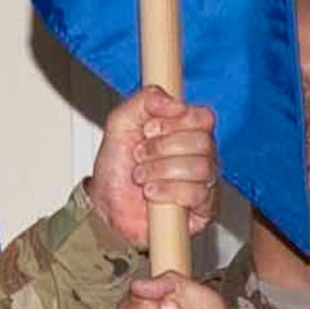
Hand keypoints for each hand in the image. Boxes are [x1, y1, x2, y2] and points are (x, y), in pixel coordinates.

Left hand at [87, 88, 217, 247]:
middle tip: (140, 156)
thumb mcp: (121, 123)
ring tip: (142, 177)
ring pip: (201, 167)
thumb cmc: (116, 168)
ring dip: (161, 170)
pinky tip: (152, 193)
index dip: (175, 122)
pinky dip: (168, 191)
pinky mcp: (203, 208)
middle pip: (203, 142)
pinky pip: (198, 193)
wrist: (106, 205)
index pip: (203, 117)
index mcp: (186, 130)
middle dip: (161, 149)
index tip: (149, 130)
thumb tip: (174, 102)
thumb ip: (144, 100)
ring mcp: (203, 181)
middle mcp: (199, 154)